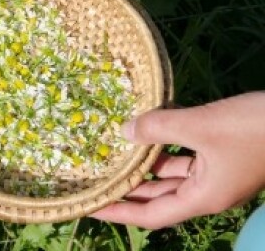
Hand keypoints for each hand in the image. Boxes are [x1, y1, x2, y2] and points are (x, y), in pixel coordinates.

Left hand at [90, 91, 264, 228]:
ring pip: (170, 177)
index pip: (150, 215)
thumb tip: (124, 131)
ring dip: (144, 168)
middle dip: (126, 191)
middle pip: (157, 199)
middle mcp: (208, 192)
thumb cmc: (255, 127)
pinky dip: (165, 150)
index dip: (118, 212)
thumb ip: (159, 128)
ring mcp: (217, 175)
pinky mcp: (223, 157)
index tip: (89, 206)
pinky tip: (145, 133)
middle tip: (93, 181)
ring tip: (111, 156)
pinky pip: (185, 159)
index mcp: (203, 197)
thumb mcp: (202, 124)